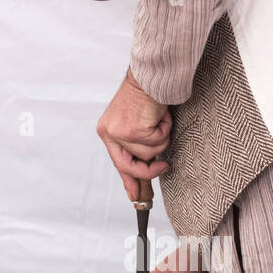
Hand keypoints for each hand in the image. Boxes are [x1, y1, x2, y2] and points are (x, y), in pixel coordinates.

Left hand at [97, 70, 171, 199]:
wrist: (149, 76)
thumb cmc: (145, 96)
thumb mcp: (135, 124)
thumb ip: (136, 147)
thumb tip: (146, 168)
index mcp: (107, 132)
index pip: (118, 163)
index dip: (128, 181)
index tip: (134, 196)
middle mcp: (109, 133)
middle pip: (129, 166)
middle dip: (149, 170)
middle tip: (163, 166)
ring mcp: (120, 133)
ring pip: (149, 153)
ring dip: (161, 137)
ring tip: (158, 119)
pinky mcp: (134, 130)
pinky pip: (158, 141)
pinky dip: (165, 129)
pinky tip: (160, 115)